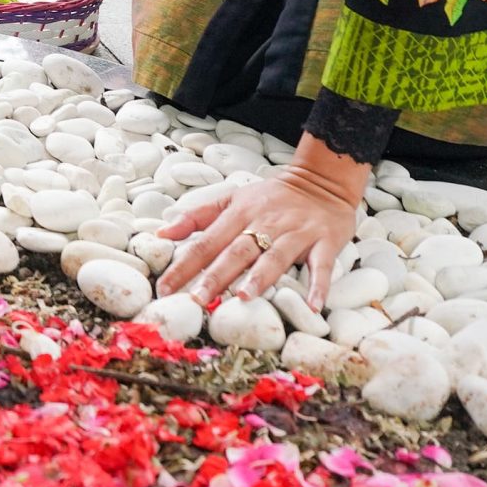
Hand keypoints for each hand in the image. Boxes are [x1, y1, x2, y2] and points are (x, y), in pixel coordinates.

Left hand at [155, 133, 369, 311]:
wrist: (322, 181)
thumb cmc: (271, 197)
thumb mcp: (231, 199)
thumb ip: (197, 216)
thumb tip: (162, 233)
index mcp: (239, 213)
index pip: (206, 241)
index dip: (185, 264)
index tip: (165, 287)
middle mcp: (266, 222)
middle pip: (237, 250)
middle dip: (216, 275)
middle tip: (198, 299)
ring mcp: (297, 232)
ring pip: (276, 255)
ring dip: (260, 276)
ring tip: (244, 296)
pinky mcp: (325, 241)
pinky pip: (322, 264)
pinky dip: (319, 284)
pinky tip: (314, 305)